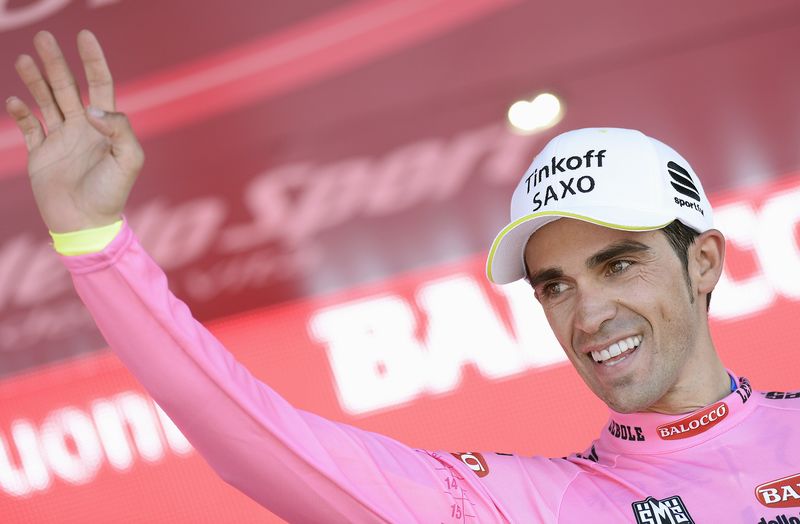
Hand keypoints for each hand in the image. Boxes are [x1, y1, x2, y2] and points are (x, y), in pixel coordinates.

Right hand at [5, 30, 142, 233]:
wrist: (86, 224)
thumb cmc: (112, 194)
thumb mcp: (129, 160)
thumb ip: (119, 129)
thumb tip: (93, 108)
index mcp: (106, 127)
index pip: (100, 85)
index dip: (94, 60)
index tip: (85, 35)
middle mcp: (83, 128)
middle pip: (68, 87)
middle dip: (56, 62)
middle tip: (44, 38)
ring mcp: (61, 139)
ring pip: (46, 101)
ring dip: (35, 80)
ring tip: (24, 59)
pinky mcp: (41, 154)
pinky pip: (29, 127)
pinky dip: (21, 112)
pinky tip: (15, 100)